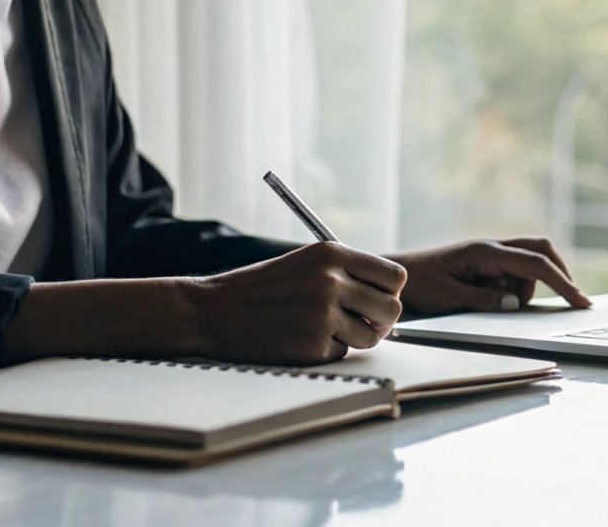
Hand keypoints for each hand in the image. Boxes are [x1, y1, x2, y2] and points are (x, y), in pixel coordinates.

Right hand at [182, 242, 406, 364]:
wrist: (212, 312)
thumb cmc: (259, 289)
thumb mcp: (304, 264)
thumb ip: (344, 274)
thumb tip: (387, 297)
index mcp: (331, 254)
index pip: (394, 276)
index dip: (390, 292)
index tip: (377, 300)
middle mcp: (332, 280)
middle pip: (392, 308)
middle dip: (382, 321)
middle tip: (365, 324)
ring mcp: (323, 314)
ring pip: (371, 336)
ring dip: (354, 338)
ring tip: (325, 330)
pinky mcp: (313, 344)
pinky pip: (341, 352)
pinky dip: (326, 350)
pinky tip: (299, 339)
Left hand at [388, 236, 591, 314]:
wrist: (398, 275)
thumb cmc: (419, 285)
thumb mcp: (449, 297)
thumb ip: (483, 299)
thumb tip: (516, 302)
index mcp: (485, 252)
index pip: (535, 263)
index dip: (562, 282)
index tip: (580, 301)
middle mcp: (492, 247)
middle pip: (541, 250)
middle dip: (558, 274)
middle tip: (570, 300)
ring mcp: (491, 253)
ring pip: (529, 267)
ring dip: (524, 289)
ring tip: (487, 303)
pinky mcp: (487, 263)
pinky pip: (514, 273)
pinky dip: (513, 289)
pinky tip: (490, 299)